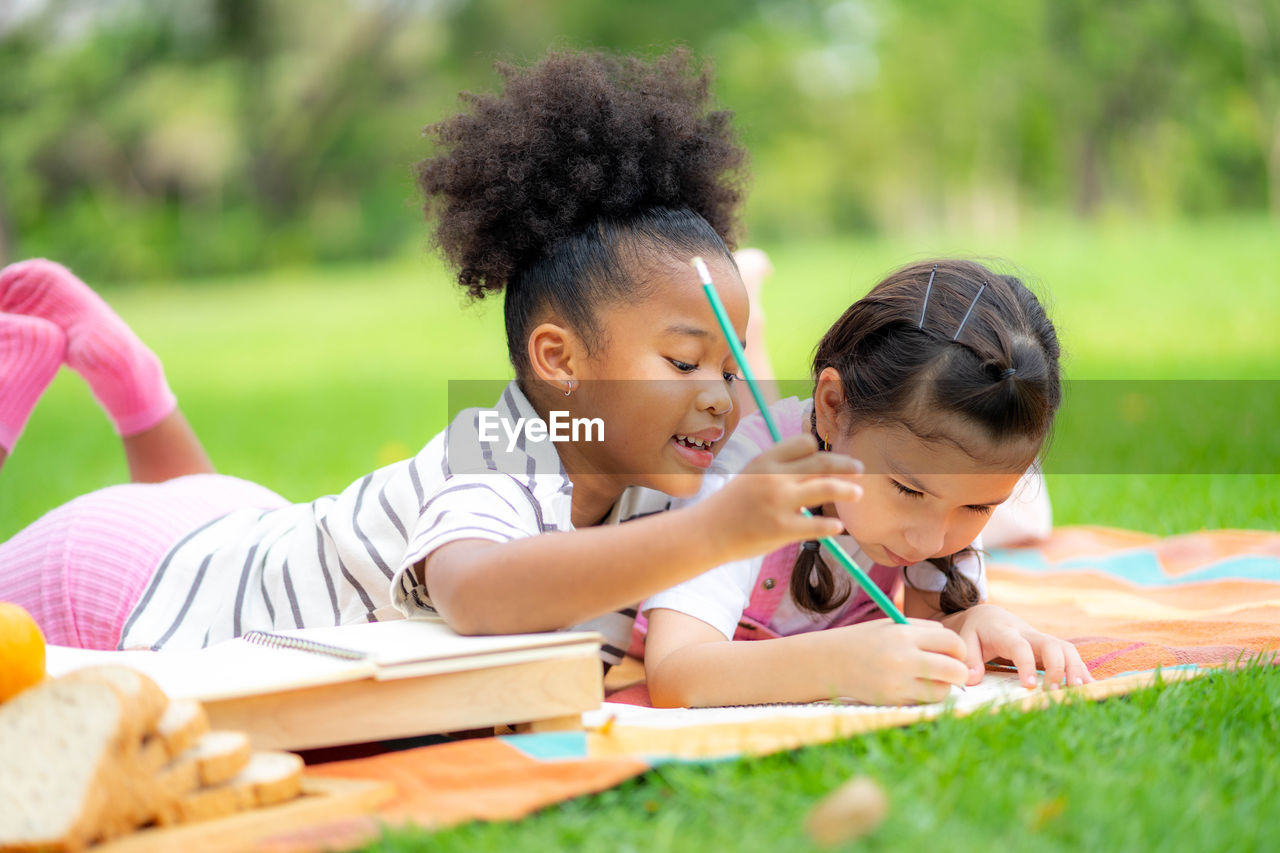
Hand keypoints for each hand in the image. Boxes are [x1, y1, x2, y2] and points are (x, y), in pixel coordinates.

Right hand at [701, 434, 861, 562]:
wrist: (706, 532)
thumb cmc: (731, 505)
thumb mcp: (751, 474)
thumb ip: (778, 468)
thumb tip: (814, 465)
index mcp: (766, 460)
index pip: (804, 444)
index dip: (819, 451)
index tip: (827, 460)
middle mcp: (774, 476)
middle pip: (821, 462)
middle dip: (845, 464)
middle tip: (860, 469)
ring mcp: (778, 502)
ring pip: (824, 488)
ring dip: (846, 489)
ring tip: (858, 493)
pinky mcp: (781, 528)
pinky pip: (815, 524)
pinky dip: (830, 525)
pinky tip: (838, 526)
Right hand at [819, 618, 969, 705]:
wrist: (830, 662)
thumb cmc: (865, 641)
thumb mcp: (892, 626)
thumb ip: (924, 630)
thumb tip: (956, 647)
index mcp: (903, 635)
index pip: (951, 642)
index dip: (959, 649)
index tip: (955, 653)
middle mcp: (902, 659)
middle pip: (954, 670)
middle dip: (959, 672)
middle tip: (953, 671)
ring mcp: (897, 683)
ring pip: (942, 691)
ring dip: (942, 687)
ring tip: (930, 679)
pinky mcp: (892, 701)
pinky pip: (923, 702)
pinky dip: (924, 697)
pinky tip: (912, 687)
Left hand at [942, 604, 1093, 688]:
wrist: (991, 617)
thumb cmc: (977, 631)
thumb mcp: (966, 640)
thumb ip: (969, 659)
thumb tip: (971, 679)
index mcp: (1006, 633)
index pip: (1020, 647)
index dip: (1027, 665)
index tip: (1030, 686)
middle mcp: (1030, 635)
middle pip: (1052, 645)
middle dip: (1058, 667)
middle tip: (1056, 691)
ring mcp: (1044, 642)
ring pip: (1067, 650)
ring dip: (1076, 670)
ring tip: (1079, 692)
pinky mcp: (1052, 650)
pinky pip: (1072, 658)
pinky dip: (1082, 672)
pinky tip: (1091, 688)